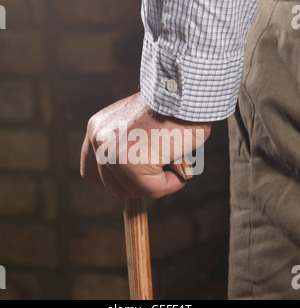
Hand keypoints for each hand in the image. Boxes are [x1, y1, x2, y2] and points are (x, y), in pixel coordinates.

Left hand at [80, 93, 211, 198]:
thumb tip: (134, 173)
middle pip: (111, 187)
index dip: (110, 182)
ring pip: (132, 190)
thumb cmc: (169, 107)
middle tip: (159, 170)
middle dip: (137, 186)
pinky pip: (153, 189)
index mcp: (97, 130)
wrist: (184, 91)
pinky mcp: (133, 163)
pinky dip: (171, 182)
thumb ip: (127, 147)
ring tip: (172, 161)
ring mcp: (113, 153)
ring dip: (156, 183)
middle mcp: (99, 141)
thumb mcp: (136, 126)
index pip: (90, 171)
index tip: (130, 182)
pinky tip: (178, 162)